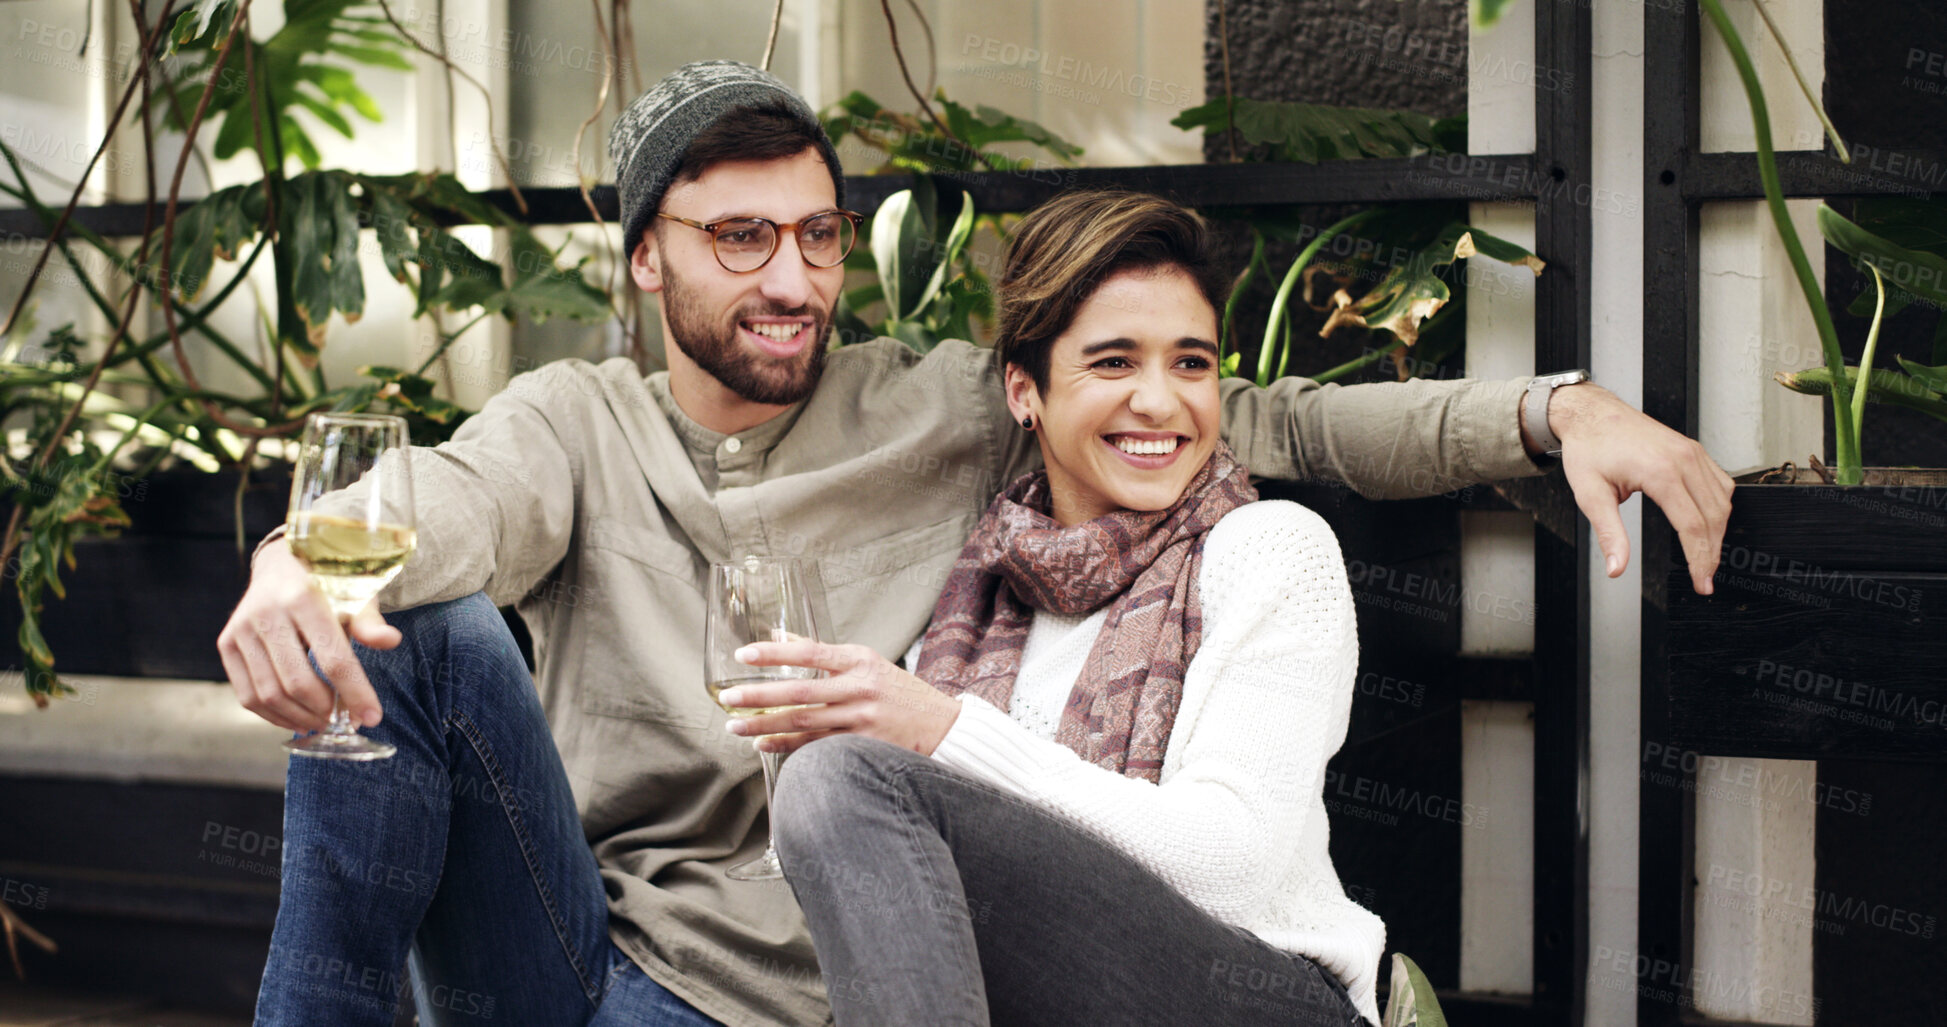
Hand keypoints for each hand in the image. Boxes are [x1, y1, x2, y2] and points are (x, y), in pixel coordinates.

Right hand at [215, 536, 400, 731]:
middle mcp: (267, 613)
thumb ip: (370, 623)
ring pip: (269, 693)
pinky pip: (247, 695)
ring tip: (322, 721)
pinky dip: (273, 715)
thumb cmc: (329, 584)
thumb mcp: (356, 596)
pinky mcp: (226, 643)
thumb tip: (391, 641)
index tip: (372, 717)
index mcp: (304, 598)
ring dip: (299, 717)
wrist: (283, 563)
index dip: (355, 693)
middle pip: (297, 681)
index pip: (333, 658)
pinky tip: (297, 718)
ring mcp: (242, 629)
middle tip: (344, 721)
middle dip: (325, 710)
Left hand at [720, 639, 960, 756]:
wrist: (941, 725)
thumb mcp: (866, 661)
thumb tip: (778, 637)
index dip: (774, 653)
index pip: (810, 652)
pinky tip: (764, 743)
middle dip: (759, 696)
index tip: (743, 655)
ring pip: (804, 723)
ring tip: (735, 726)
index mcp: (859, 660)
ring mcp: (862, 719)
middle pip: (801, 692)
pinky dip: (788, 745)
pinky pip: (817, 746)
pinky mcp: (864, 745)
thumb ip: (823, 652)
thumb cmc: (897, 691)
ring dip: (765, 725)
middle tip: (727, 699)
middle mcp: (860, 688)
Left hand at [1544, 383, 1734, 594]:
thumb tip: (1616, 567)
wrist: (1591, 414)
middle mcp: (1683, 459)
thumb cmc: (1589, 447)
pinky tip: (1711, 523)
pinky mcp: (1693, 449)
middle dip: (1711, 553)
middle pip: (1712, 517)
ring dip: (1718, 532)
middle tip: (1704, 578)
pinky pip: (1720, 483)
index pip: (1692, 526)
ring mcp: (1692, 452)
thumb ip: (1609, 534)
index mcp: (1660, 471)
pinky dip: (1719, 507)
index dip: (1699, 559)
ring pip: (1721, 501)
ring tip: (1706, 557)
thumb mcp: (1590, 494)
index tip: (1700, 581)